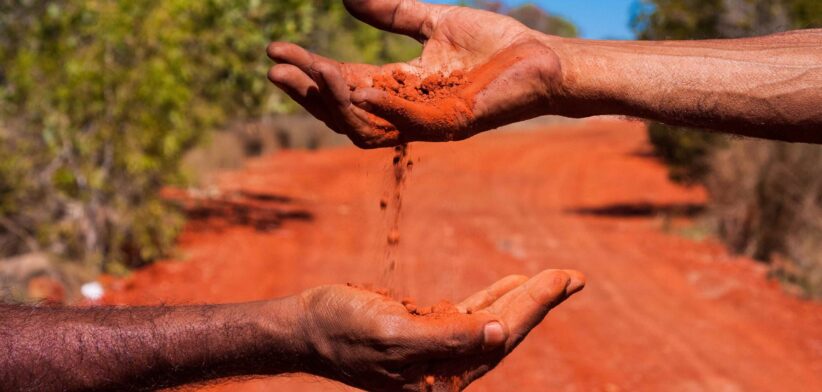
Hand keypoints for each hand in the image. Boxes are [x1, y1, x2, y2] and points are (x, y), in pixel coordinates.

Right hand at [267, 0, 562, 147]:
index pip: (342, 83)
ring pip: (365, 125)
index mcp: (399, 87)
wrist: (543, 58)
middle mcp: (406, 110)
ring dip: (334, 102)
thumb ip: (392, 14)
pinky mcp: (451, 123)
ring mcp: (427, 121)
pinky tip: (355, 86)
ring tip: (309, 71)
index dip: (307, 69)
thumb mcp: (432, 22)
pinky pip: (407, 123)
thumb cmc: (495, 45)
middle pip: (343, 111)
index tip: (274, 49)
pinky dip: (380, 107)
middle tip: (275, 69)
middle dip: (307, 92)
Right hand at [297, 269, 584, 390]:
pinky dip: (493, 299)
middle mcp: (446, 369)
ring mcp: (437, 351)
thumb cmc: (342, 330)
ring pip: (491, 322)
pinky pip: (469, 315)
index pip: (501, 338)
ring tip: (556, 279)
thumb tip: (499, 335)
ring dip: (524, 299)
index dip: (534, 307)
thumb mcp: (392, 333)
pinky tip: (511, 284)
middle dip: (539, 302)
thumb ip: (447, 338)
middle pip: (504, 331)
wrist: (306, 327)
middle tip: (573, 276)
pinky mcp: (426, 333)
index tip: (562, 279)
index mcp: (443, 376)